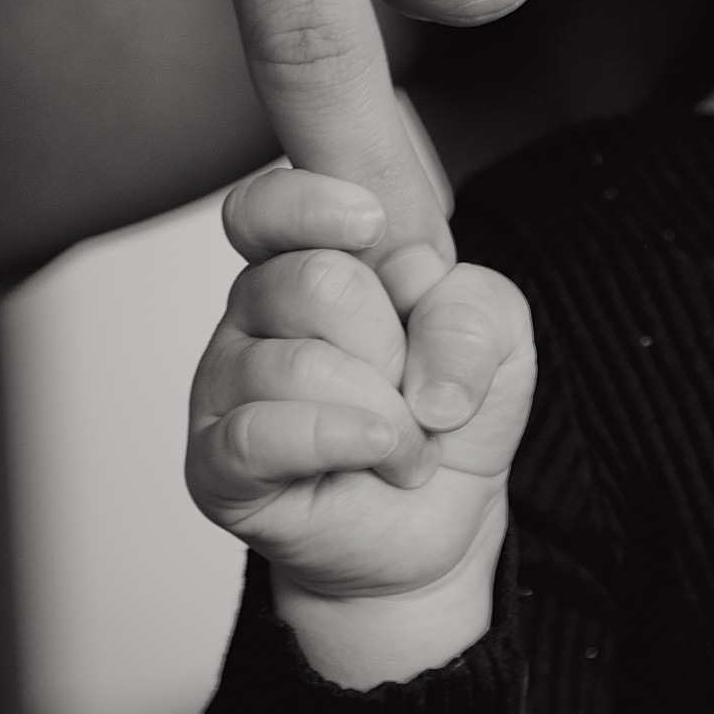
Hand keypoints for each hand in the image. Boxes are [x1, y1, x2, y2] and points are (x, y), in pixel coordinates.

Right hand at [187, 168, 535, 683]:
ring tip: (400, 443)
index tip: (369, 222)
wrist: (433, 526)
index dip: (304, 187)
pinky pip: (262, 433)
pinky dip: (342, 443)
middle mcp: (258, 304)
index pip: (273, 201)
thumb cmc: (448, 413)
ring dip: (386, 416)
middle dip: (394, 347)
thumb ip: (474, 313)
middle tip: (410, 390)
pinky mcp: (214, 461)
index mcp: (317, 251)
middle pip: (316, 281)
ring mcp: (227, 381)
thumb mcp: (499, 341)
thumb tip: (423, 367)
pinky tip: (374, 456)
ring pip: (302, 364)